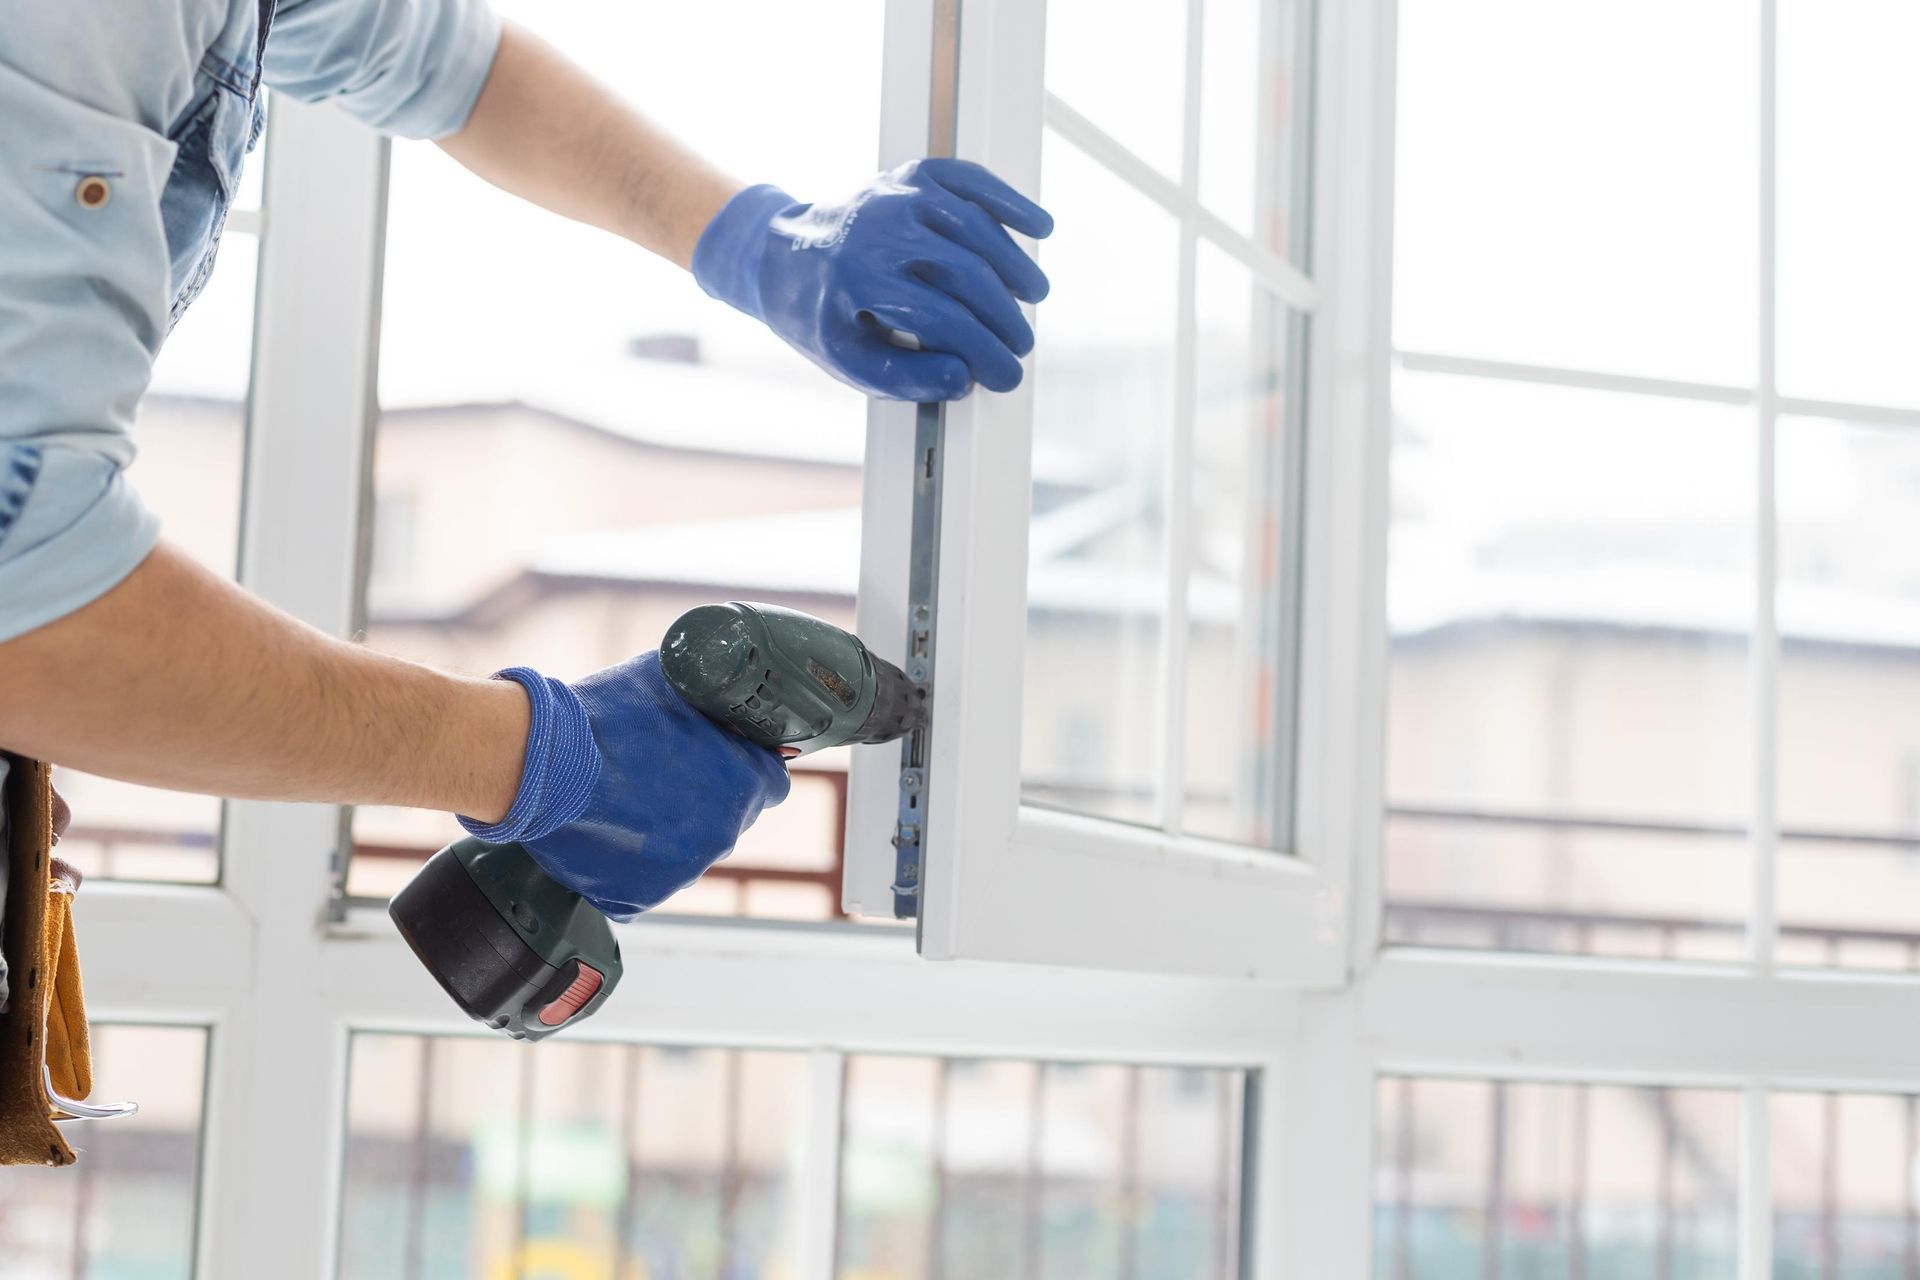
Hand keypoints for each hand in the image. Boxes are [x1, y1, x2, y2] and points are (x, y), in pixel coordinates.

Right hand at [457, 652, 790, 920]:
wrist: (538, 761)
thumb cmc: (604, 716)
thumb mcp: (671, 680)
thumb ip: (709, 694)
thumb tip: (721, 691)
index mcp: (742, 783)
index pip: (771, 783)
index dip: (747, 768)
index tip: (723, 762)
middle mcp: (722, 835)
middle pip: (730, 818)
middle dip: (705, 799)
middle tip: (661, 775)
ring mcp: (681, 872)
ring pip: (687, 850)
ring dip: (667, 831)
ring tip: (624, 799)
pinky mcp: (638, 897)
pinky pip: (646, 879)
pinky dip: (630, 861)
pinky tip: (605, 828)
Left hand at [692, 158, 1053, 400]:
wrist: (781, 253)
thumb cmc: (818, 312)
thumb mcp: (848, 357)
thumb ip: (905, 376)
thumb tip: (964, 378)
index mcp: (858, 277)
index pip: (943, 319)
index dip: (985, 352)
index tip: (1007, 375)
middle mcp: (880, 228)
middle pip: (967, 273)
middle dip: (1004, 317)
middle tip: (1021, 345)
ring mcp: (899, 194)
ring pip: (976, 228)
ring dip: (1014, 265)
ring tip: (1034, 297)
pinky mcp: (913, 175)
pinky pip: (971, 181)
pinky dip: (1009, 201)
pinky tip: (1039, 227)